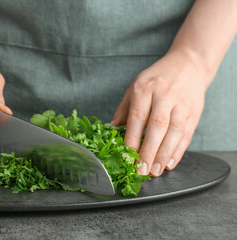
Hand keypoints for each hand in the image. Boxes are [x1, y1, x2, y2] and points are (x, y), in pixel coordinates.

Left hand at [111, 51, 210, 176]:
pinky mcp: (194, 113)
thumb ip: (124, 109)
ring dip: (164, 155)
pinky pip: (187, 135)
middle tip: (141, 170)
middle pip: (157, 127)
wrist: (188, 65)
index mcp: (145, 89)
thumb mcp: (135, 87)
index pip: (137, 117)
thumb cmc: (156, 78)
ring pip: (174, 133)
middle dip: (149, 151)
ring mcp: (181, 105)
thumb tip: (112, 130)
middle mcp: (164, 96)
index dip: (132, 139)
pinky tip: (170, 163)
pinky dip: (178, 151)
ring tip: (155, 171)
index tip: (126, 157)